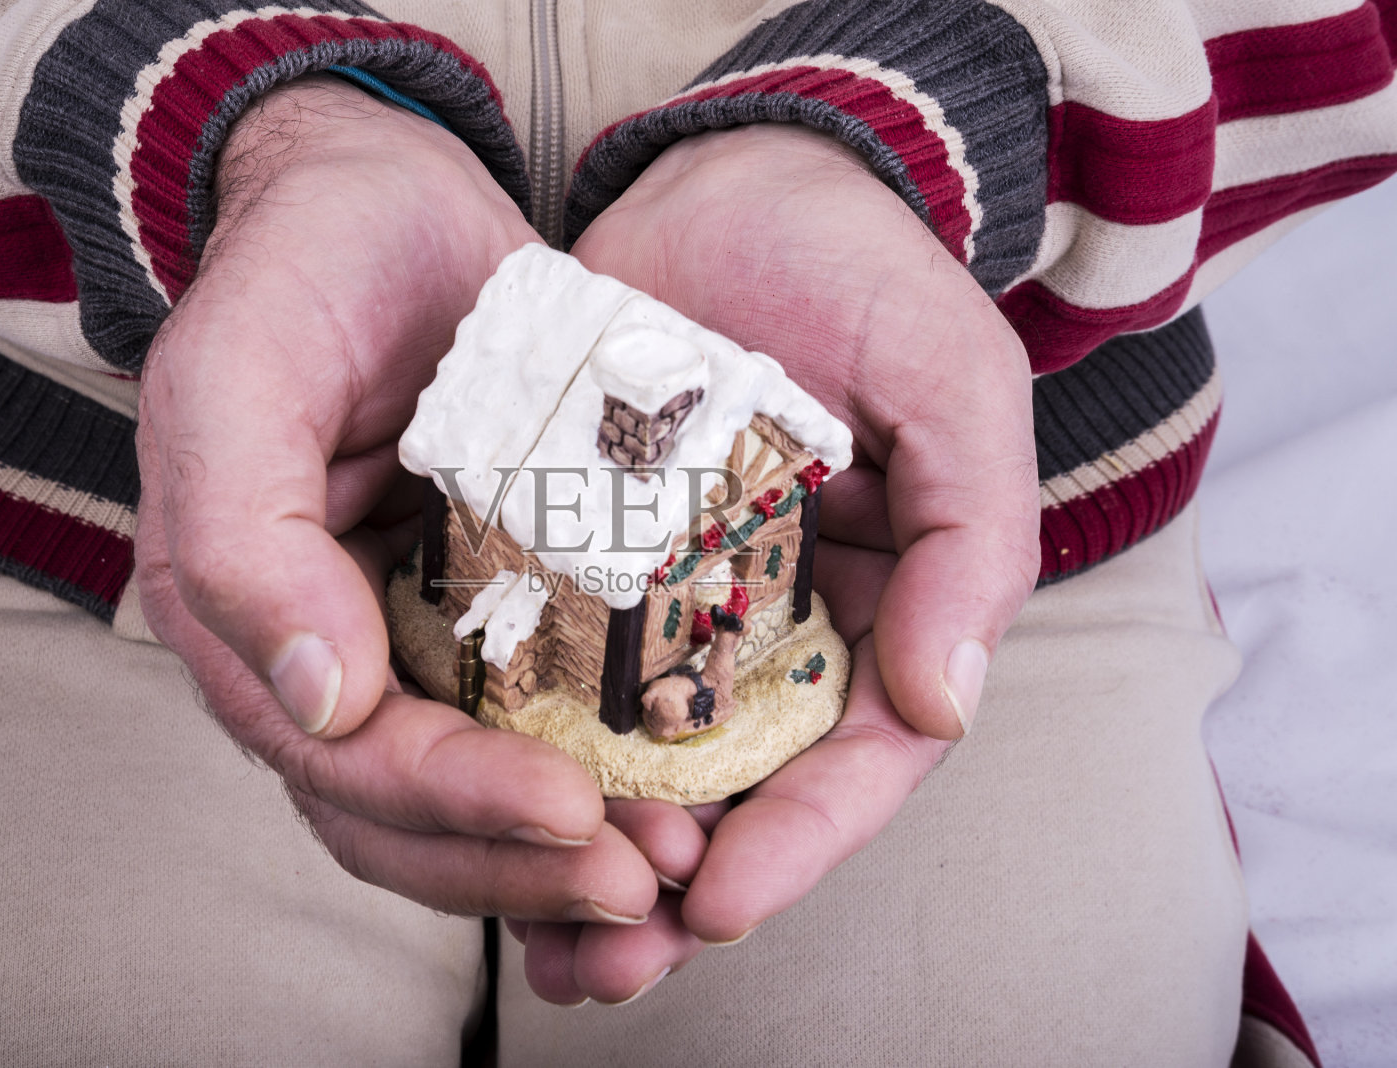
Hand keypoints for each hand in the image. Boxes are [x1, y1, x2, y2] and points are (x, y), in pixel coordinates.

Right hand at [134, 80, 656, 924]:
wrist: (384, 190)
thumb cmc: (305, 263)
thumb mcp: (240, 370)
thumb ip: (246, 538)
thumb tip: (324, 698)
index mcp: (246, 617)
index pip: (342, 761)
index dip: (454, 805)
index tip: (572, 809)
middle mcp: (324, 649)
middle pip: (410, 816)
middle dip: (523, 863)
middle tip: (647, 879)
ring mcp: (408, 632)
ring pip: (476, 792)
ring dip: (567, 849)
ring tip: (675, 864)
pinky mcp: (490, 600)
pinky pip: (540, 714)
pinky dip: (602, 768)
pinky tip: (680, 788)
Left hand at [510, 124, 1038, 1001]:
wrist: (736, 184)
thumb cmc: (863, 276)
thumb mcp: (953, 386)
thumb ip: (973, 541)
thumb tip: (942, 709)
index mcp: (881, 612)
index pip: (855, 762)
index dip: (798, 844)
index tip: (720, 904)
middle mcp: (775, 632)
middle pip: (738, 795)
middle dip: (673, 889)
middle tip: (601, 960)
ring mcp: (675, 606)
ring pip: (638, 764)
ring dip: (585, 858)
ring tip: (535, 943)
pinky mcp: (585, 566)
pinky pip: (552, 677)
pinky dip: (520, 752)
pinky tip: (469, 810)